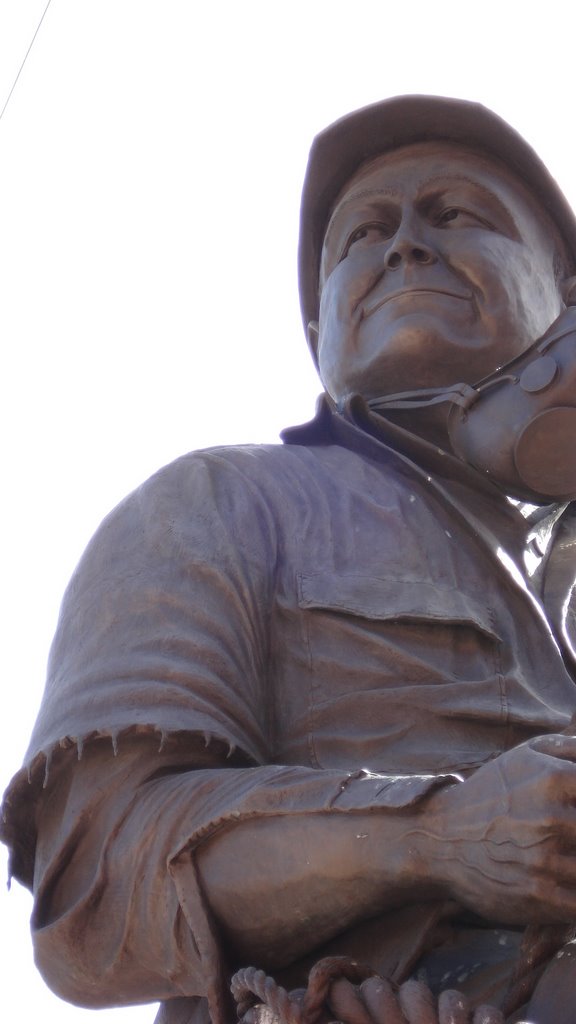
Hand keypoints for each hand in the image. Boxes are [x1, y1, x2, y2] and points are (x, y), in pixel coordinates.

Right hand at [414, 735, 575, 923]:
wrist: (439, 839)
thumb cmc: (490, 795)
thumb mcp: (526, 755)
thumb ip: (572, 748)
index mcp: (555, 779)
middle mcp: (553, 818)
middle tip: (574, 838)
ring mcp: (546, 861)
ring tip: (568, 858)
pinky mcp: (540, 897)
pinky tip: (567, 884)